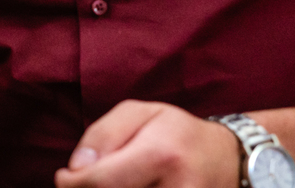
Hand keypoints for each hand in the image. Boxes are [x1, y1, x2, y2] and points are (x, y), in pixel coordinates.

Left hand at [54, 100, 239, 187]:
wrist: (229, 160)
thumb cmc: (176, 132)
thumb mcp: (139, 114)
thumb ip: (102, 135)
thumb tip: (77, 169)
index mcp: (161, 154)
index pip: (101, 182)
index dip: (72, 184)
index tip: (65, 177)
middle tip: (86, 182)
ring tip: (111, 184)